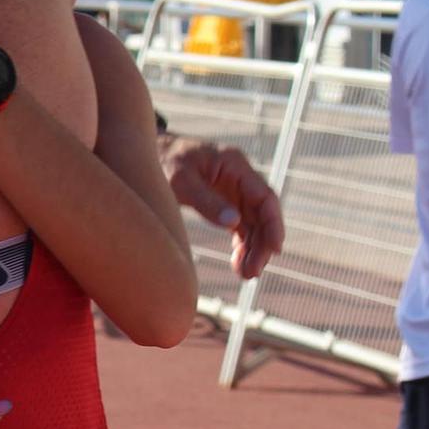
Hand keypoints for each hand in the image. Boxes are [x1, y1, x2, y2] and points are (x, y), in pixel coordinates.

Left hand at [160, 135, 282, 277]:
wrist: (152, 153)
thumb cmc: (165, 160)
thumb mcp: (180, 179)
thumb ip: (205, 199)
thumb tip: (233, 223)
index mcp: (235, 165)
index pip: (265, 196)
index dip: (274, 223)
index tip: (275, 249)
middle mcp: (240, 178)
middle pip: (262, 214)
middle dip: (262, 244)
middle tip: (252, 272)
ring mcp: (235, 191)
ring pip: (254, 224)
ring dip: (254, 249)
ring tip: (246, 275)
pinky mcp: (225, 203)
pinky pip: (241, 227)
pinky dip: (243, 246)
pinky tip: (239, 265)